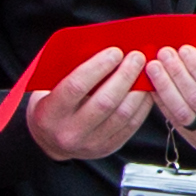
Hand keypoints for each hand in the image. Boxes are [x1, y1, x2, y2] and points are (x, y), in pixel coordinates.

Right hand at [22, 48, 154, 162]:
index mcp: (50, 113)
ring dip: (139, 89)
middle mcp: (70, 132)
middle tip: (137, 56)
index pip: (76, 86)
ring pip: (122, 114)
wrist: (50, 141)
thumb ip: (69, 70)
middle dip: (125, 75)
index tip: (115, 52)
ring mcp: (91, 143)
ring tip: (145, 70)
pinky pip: (132, 125)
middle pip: (105, 101)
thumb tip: (102, 48)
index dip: (98, 67)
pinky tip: (147, 89)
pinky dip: (142, 104)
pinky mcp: (108, 147)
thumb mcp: (48, 87)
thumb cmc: (50, 105)